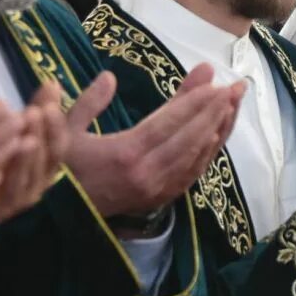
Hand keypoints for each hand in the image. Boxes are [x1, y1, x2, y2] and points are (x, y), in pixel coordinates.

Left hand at [0, 88, 69, 230]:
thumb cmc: (4, 156)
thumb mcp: (27, 130)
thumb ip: (44, 108)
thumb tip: (54, 82)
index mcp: (48, 164)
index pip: (61, 145)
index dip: (57, 127)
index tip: (50, 106)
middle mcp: (37, 184)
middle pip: (46, 161)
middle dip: (42, 136)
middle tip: (35, 113)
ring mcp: (15, 200)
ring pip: (24, 180)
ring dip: (25, 160)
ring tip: (22, 138)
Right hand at [66, 65, 242, 216]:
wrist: (57, 218)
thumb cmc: (60, 170)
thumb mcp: (63, 134)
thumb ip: (86, 104)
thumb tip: (109, 77)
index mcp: (124, 154)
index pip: (169, 122)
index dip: (194, 102)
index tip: (215, 82)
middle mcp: (147, 173)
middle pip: (192, 136)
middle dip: (217, 109)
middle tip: (238, 86)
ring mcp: (158, 188)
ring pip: (198, 154)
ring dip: (220, 127)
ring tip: (235, 102)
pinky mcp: (162, 198)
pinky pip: (194, 172)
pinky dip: (210, 151)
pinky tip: (220, 133)